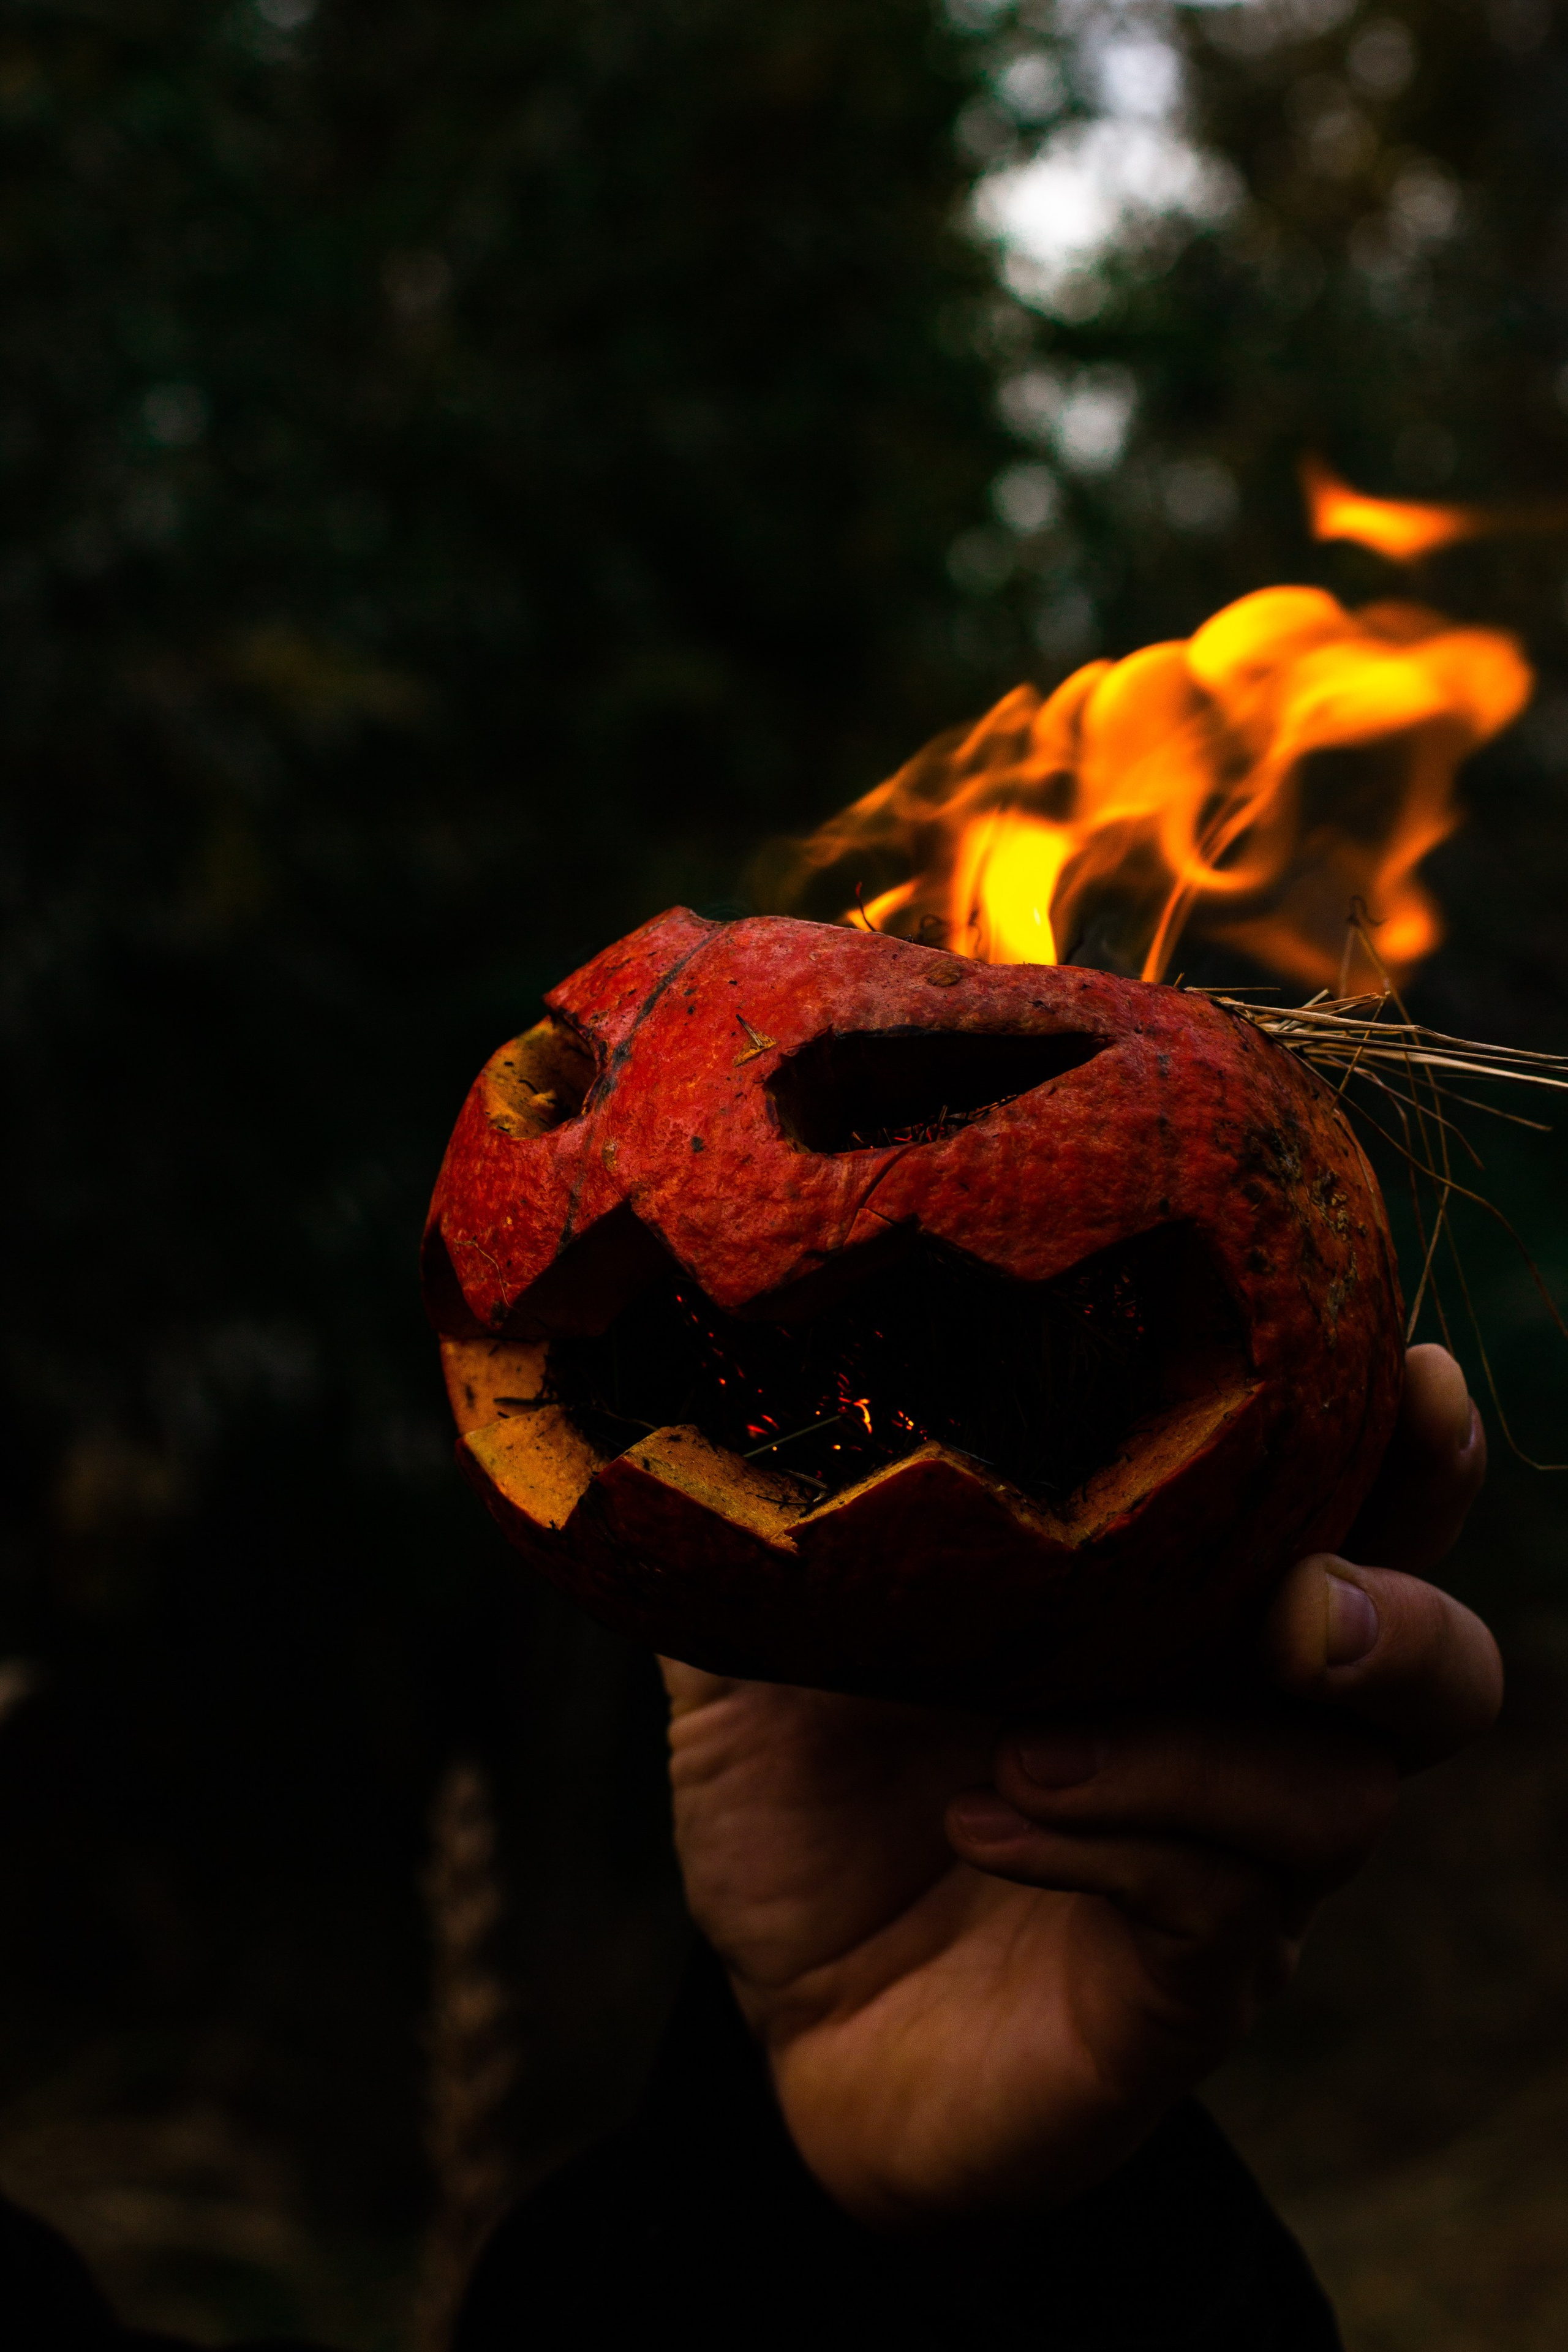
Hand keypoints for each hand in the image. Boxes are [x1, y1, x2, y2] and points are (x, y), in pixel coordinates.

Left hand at [662, 1343, 1499, 2226]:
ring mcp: (1229, 1876)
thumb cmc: (808, 1801)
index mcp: (1174, 1613)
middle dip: (1399, 1615)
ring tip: (1027, 1741)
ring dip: (1199, 1751)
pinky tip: (983, 1818)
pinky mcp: (1178, 1995)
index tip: (1405, 1370)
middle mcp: (1241, 1734)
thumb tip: (703, 1370)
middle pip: (1437, 1670)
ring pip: (1339, 1800)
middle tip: (1299, 1602)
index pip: (1349, 1514)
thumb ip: (768, 1517)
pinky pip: (1214, 1911)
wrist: (774, 2018)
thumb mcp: (764, 1641)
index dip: (1406, 1452)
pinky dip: (1106, 1844)